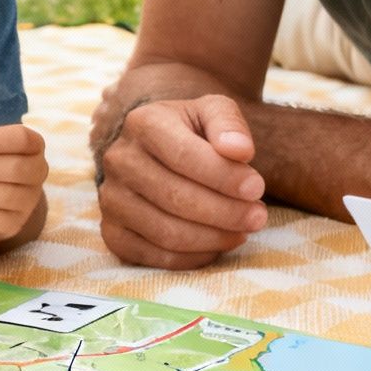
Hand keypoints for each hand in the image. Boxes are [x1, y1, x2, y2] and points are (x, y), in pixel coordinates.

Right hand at [95, 94, 265, 269]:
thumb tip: (241, 151)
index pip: (183, 156)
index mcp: (143, 123)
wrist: (159, 152)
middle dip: (225, 212)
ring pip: (167, 232)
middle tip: (259, 217)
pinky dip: (194, 257)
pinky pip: (156, 257)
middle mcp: (119, 160)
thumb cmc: (194, 132)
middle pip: (175, 197)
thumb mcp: (213, 113)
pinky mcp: (113, 232)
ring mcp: (111, 199)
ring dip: (214, 237)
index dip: (223, 176)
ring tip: (244, 230)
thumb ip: (229, 125)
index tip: (257, 188)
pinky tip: (218, 244)